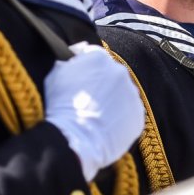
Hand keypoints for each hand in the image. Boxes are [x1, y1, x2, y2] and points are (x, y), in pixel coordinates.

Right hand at [43, 43, 144, 181]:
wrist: (74, 139)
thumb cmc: (60, 107)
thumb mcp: (56, 75)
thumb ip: (68, 63)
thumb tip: (73, 62)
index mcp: (99, 58)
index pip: (95, 55)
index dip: (86, 66)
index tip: (80, 76)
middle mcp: (120, 72)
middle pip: (111, 74)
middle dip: (102, 83)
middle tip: (87, 100)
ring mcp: (131, 94)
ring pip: (122, 94)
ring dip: (113, 101)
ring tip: (96, 116)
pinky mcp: (138, 115)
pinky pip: (129, 113)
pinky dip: (120, 118)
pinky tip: (105, 127)